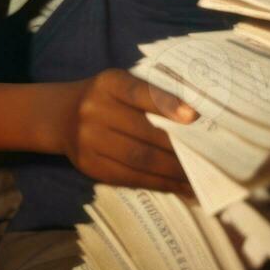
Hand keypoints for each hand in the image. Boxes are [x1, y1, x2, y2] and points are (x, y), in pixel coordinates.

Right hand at [57, 69, 197, 195]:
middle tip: (208, 156)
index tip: (194, 117)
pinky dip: (157, 184)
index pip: (140, 92)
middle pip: (144, 133)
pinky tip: (178, 186)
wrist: (61, 115)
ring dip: (172, 171)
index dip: (167, 105)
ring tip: (197, 177)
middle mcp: (95, 110)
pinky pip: (129, 178)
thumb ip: (150, 94)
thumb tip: (194, 118)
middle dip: (178, 147)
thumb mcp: (120, 83)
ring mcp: (89, 141)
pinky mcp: (89, 166)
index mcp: (108, 83)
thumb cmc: (105, 97)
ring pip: (139, 159)